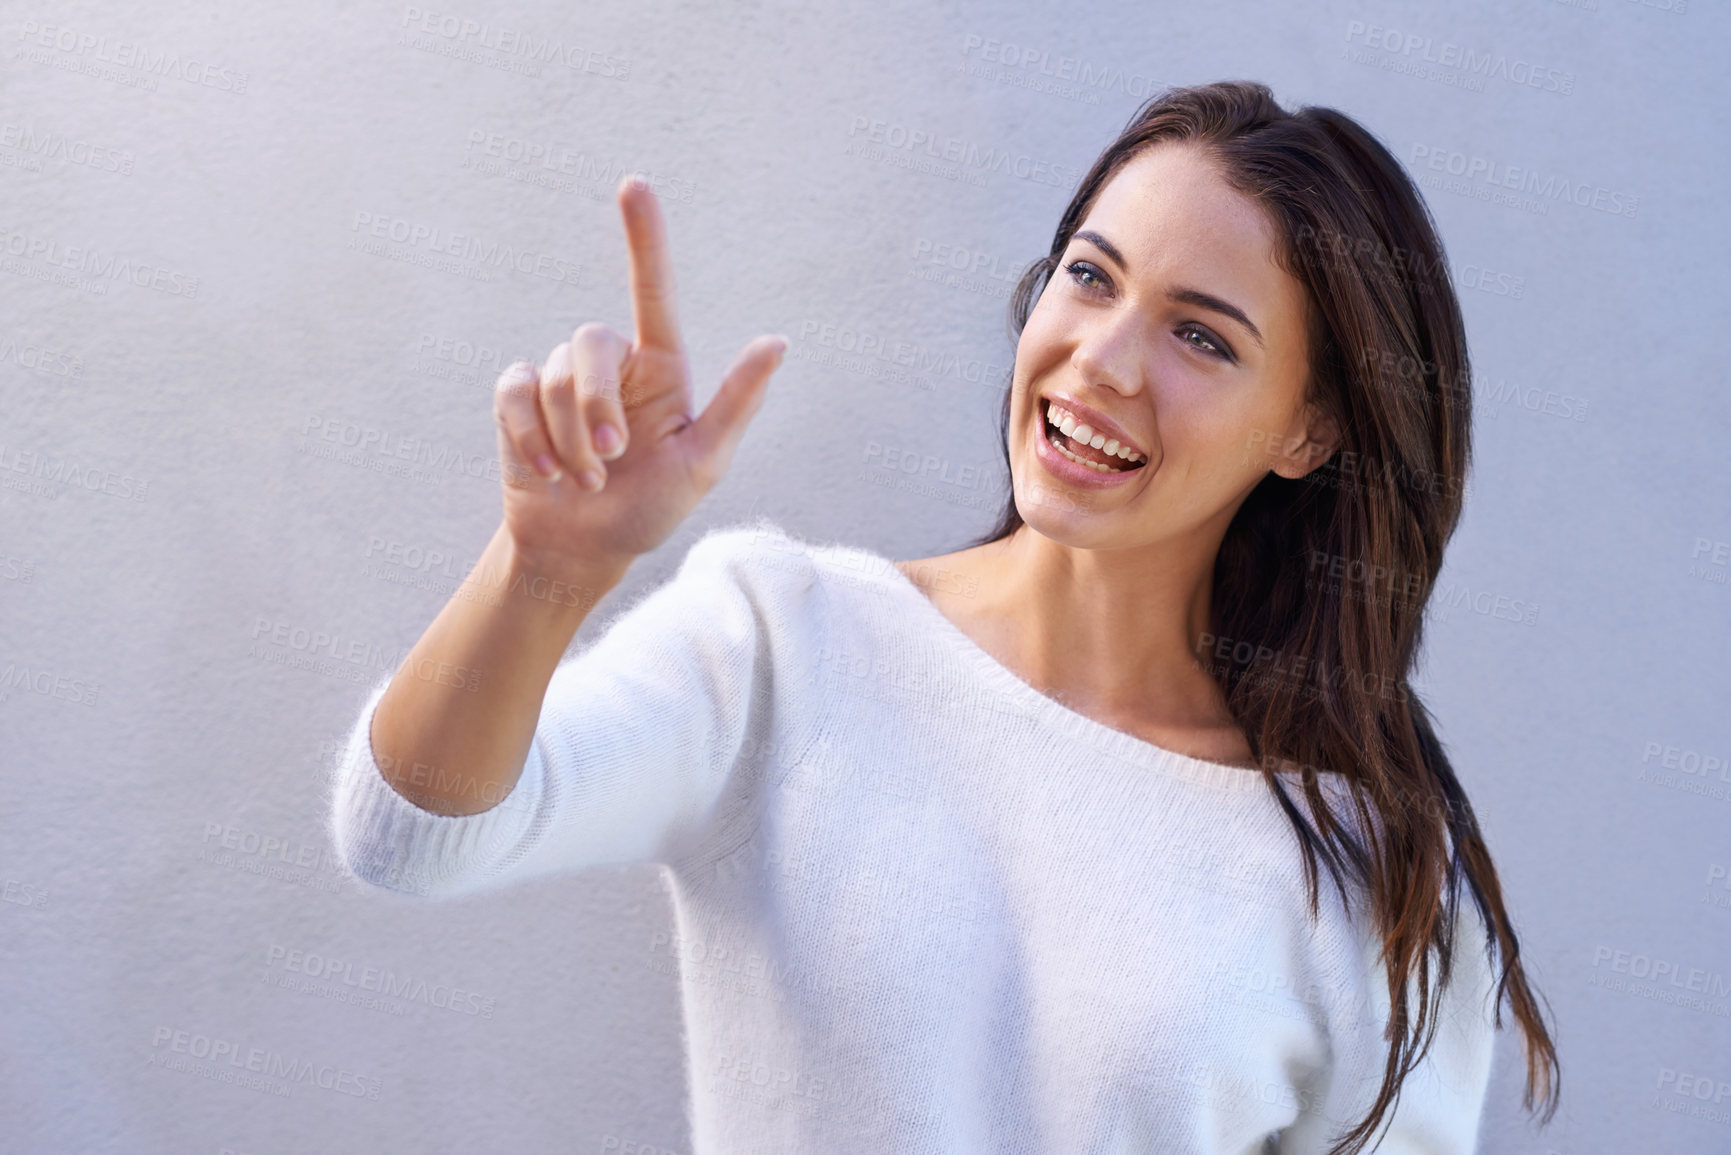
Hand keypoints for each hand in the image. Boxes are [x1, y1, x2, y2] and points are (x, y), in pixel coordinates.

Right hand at [493, 173, 787, 571]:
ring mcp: (561, 380)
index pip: (652, 291)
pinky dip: (529, 437)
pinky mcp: (518, 401)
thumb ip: (736, 403)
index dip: (643, 238)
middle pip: (590, 343)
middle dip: (594, 406)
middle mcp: (612, 365)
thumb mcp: (703, 464)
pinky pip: (514, 393)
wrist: (583, 550)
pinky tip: (545, 472)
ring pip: (554, 377)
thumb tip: (778, 341)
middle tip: (608, 460)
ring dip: (568, 439)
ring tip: (584, 481)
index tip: (634, 185)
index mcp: (660, 368)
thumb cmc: (650, 509)